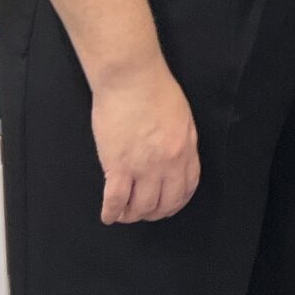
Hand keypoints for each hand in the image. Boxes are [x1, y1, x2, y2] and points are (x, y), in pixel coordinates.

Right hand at [91, 64, 200, 223]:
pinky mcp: (117, 165)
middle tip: (143, 213)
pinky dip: (111, 212)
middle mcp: (167, 164)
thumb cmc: (156, 90)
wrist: (131, 78)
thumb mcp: (183, 117)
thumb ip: (184, 142)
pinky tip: (108, 216)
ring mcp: (142, 167)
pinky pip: (115, 200)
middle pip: (164, 203)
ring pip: (140, 207)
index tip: (167, 207)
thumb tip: (180, 160)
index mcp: (185, 150)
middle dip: (154, 213)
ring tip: (125, 214)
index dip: (176, 203)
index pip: (186, 189)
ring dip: (132, 215)